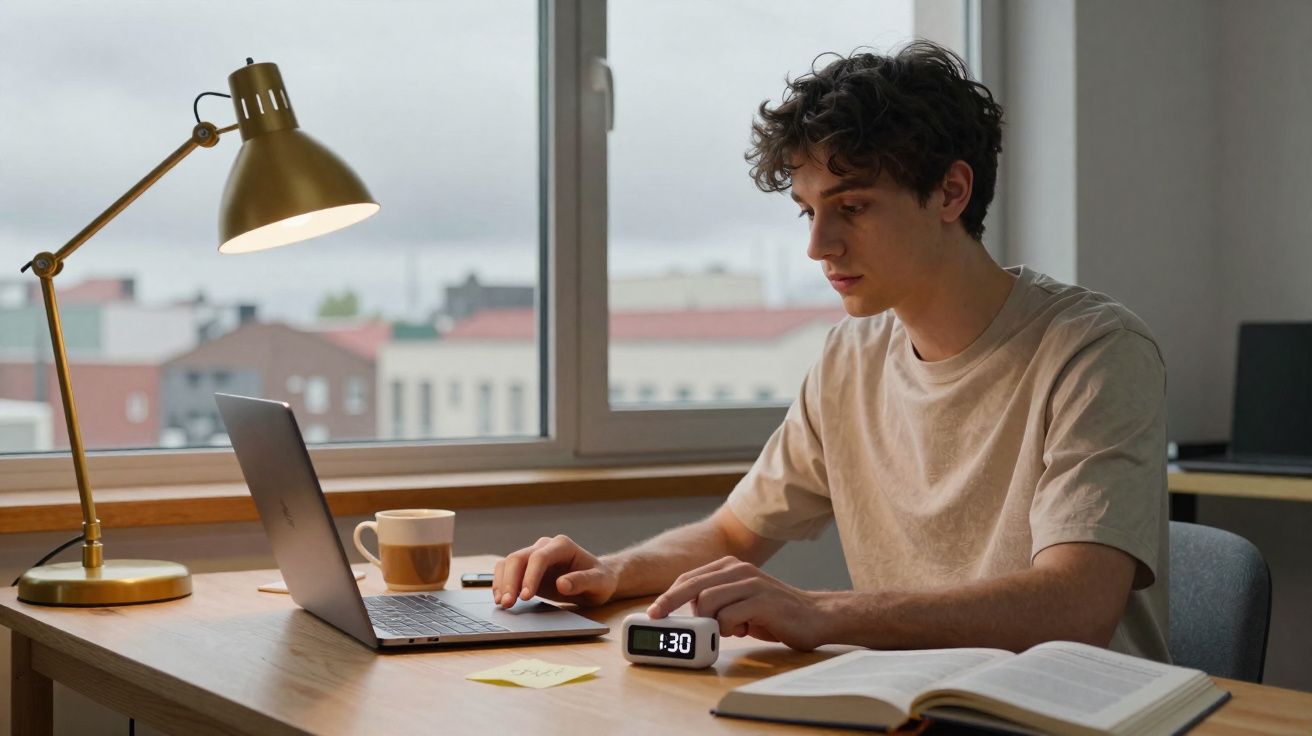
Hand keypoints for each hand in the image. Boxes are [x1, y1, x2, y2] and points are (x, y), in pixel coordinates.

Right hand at [492, 534, 617, 608]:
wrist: (596, 580)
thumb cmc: (600, 580)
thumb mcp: (599, 583)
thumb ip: (582, 581)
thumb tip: (562, 584)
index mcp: (563, 546)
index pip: (540, 557)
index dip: (530, 576)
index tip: (526, 596)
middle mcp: (545, 547)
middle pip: (519, 558)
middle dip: (510, 581)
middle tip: (508, 604)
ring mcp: (534, 556)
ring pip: (509, 563)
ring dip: (502, 583)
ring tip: (503, 604)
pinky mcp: (527, 568)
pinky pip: (507, 571)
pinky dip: (501, 584)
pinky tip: (501, 599)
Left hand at [647, 556, 831, 650]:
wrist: (815, 616)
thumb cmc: (773, 613)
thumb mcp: (740, 602)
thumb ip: (716, 602)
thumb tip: (686, 613)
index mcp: (730, 567)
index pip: (689, 578)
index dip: (668, 595)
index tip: (653, 612)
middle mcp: (739, 569)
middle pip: (692, 585)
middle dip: (670, 603)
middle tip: (657, 618)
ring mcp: (751, 583)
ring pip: (707, 601)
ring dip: (711, 622)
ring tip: (730, 629)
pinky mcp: (761, 600)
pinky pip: (728, 616)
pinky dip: (729, 629)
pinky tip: (745, 630)